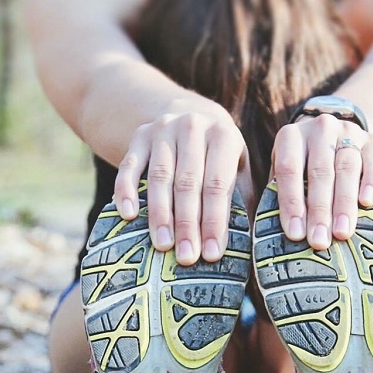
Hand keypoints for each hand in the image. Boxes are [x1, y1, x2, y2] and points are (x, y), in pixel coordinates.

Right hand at [113, 109, 247, 265]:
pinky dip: (126, 190)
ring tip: (163, 245)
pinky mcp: (139, 136)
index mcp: (223, 136)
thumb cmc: (218, 157)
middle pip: (188, 182)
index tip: (211, 254)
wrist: (190, 115)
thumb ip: (240, 198)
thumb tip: (245, 245)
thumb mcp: (237, 167)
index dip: (214, 221)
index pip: (218, 184)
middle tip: (186, 257)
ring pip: (159, 177)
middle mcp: (193, 127)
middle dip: (187, 224)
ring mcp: (163, 129)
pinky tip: (128, 215)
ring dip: (160, 214)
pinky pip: (129, 166)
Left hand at [271, 114, 372, 249]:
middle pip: (320, 171)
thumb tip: (284, 234)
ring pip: (347, 168)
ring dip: (344, 204)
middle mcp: (320, 129)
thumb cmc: (305, 167)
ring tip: (342, 233)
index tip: (295, 234)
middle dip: (319, 210)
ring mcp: (349, 132)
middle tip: (319, 241)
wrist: (339, 138)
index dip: (292, 203)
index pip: (289, 169)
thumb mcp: (289, 172)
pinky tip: (367, 203)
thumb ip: (282, 194)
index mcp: (291, 136)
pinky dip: (371, 183)